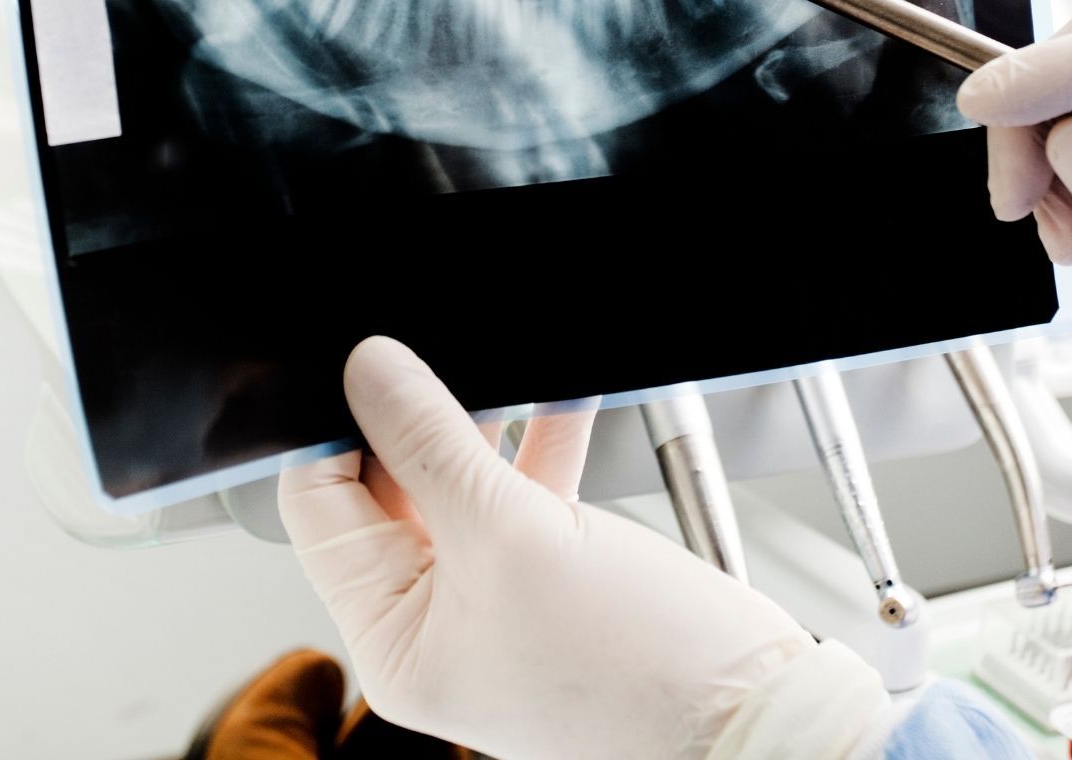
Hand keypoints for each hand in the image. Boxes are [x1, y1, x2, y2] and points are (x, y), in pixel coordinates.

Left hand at [279, 338, 869, 759]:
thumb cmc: (636, 670)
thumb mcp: (512, 534)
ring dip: (487, 422)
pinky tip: (563, 403)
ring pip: (462, 480)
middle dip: (421, 418)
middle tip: (444, 361)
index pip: (320, 511)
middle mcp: (433, 622)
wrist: (751, 710)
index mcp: (392, 639)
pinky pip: (524, 491)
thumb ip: (432, 444)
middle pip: (390, 488)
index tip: (367, 366)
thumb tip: (368, 371)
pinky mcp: (552, 574)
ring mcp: (493, 597)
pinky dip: (541, 443)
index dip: (336, 431)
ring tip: (508, 374)